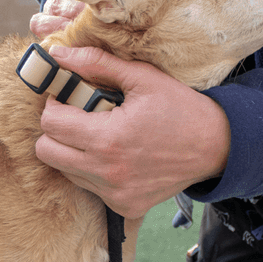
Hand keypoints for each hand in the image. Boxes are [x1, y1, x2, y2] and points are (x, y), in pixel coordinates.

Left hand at [35, 46, 230, 217]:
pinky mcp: (122, 206)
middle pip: (46, 152)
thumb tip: (58, 55)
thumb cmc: (181, 108)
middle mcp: (107, 172)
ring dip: (71, 150)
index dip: (54, 104)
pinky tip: (114, 154)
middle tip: (76, 115)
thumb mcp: (142, 77)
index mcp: (108, 139)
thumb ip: (97, 64)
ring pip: (64, 171)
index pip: (50, 124)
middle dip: (55, 129)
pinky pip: (87, 186)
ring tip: (99, 133)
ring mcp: (114, 193)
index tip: (68, 96)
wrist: (216, 146)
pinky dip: (91, 169)